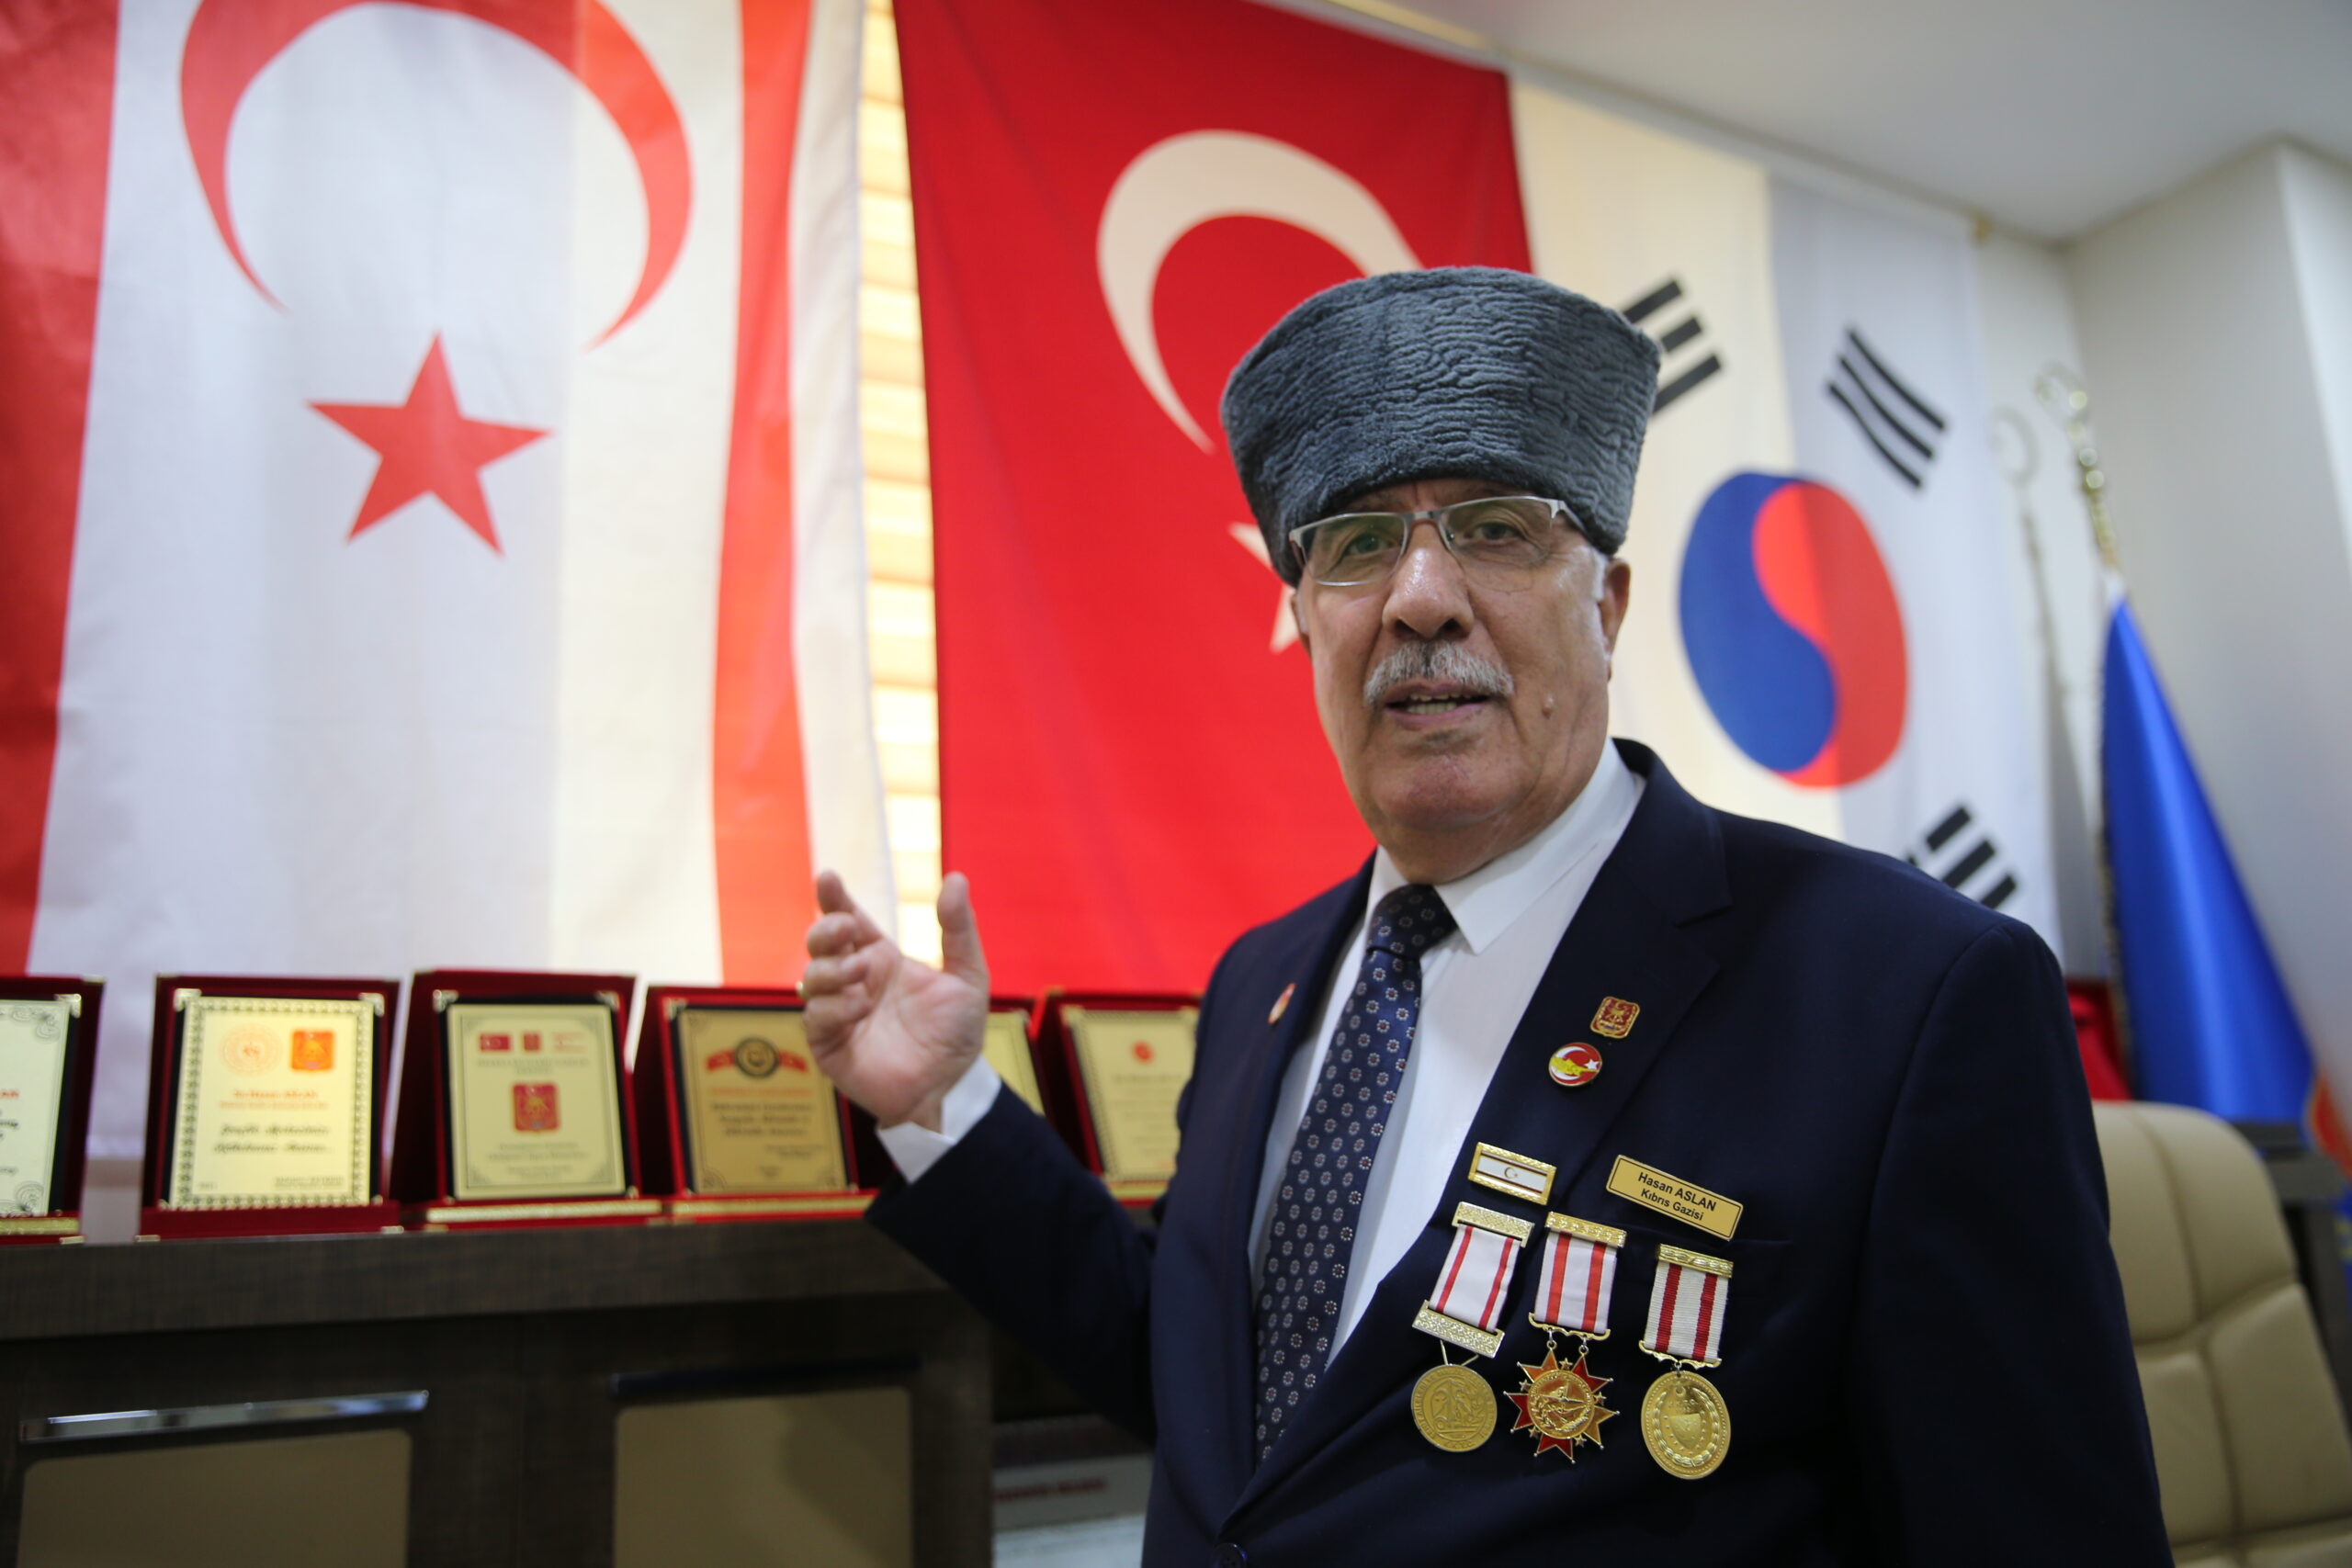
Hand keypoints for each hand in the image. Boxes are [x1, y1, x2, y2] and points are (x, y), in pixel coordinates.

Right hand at [802, 869, 988, 1129]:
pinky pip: (816, 1017)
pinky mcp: (830, 1044)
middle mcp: (855, 980)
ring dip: (832, 969)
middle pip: (821, 943)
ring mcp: (839, 1011)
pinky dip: (834, 1007)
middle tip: (846, 929)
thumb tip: (956, 878)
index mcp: (880, 958)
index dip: (834, 898)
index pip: (849, 920)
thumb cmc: (956, 1033)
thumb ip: (959, 929)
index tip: (828, 877)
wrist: (951, 1087)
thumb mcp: (967, 976)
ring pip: (811, 977)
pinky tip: (860, 1009)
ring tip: (862, 974)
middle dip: (826, 929)